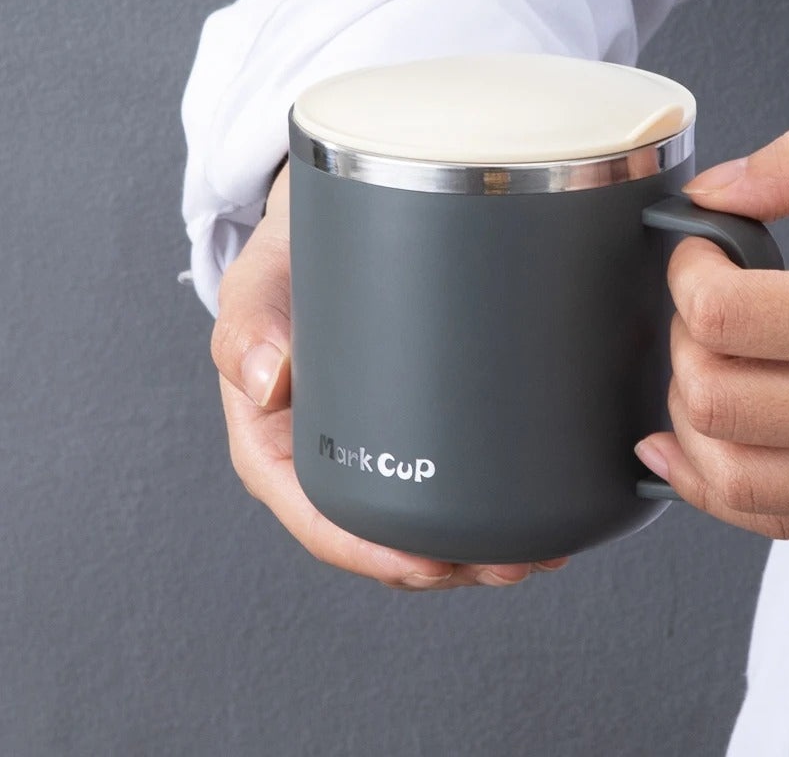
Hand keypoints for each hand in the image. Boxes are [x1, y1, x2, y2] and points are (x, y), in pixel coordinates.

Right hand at [210, 162, 568, 586]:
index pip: (320, 518)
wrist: (328, 226)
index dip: (373, 553)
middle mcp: (326, 455)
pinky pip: (443, 484)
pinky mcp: (412, 426)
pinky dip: (485, 508)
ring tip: (536, 552)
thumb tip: (265, 374)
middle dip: (445, 563)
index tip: (429, 563)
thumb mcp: (258, 282)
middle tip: (511, 563)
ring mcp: (372, 446)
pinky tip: (529, 512)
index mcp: (277, 443)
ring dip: (476, 549)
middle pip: (382, 537)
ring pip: (420, 523)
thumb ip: (250, 321)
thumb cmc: (288, 262)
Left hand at [635, 126, 788, 540]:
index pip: (727, 315)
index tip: (702, 252)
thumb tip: (716, 191)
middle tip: (708, 304)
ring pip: (728, 475)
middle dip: (682, 338)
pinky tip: (687, 445)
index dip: (688, 271)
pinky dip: (708, 484)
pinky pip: (770, 522)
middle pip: (714, 397)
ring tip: (706, 365)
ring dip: (687, 414)